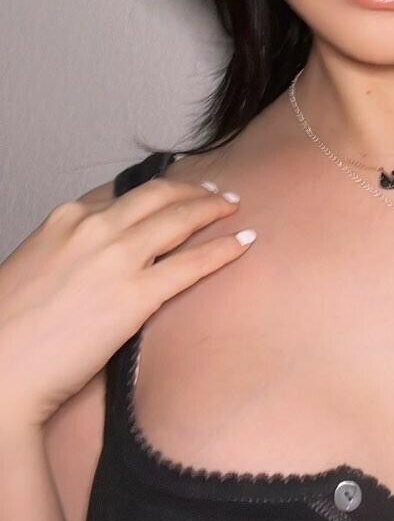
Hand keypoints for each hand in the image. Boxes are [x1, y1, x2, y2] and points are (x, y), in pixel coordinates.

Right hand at [0, 176, 254, 430]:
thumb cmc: (9, 330)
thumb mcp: (32, 268)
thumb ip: (66, 254)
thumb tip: (92, 264)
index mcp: (65, 218)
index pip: (122, 194)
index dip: (155, 192)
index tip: (173, 192)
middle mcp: (93, 228)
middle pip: (157, 196)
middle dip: (191, 190)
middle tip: (214, 194)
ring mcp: (117, 258)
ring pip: (180, 218)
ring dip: (212, 209)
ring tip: (232, 209)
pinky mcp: (137, 295)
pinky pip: (192, 263)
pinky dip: (223, 249)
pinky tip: (243, 243)